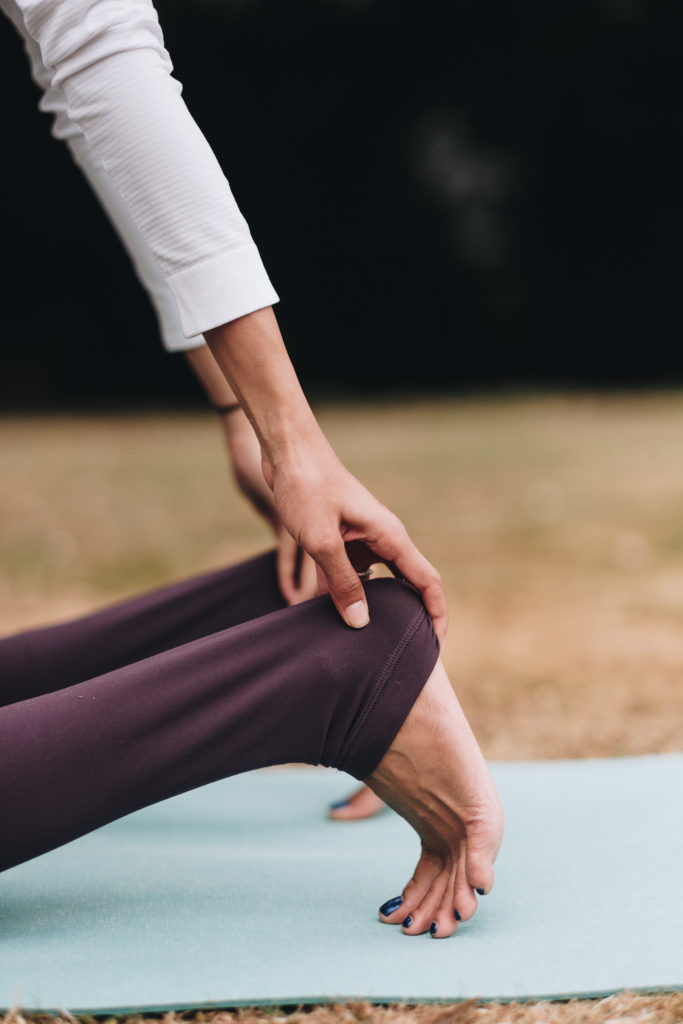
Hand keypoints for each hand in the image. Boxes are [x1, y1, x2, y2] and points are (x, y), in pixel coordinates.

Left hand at [204, 307, 447, 640]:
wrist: (286, 450)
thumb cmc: (306, 487)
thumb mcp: (322, 540)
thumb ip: (342, 582)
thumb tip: (361, 623)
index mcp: (389, 536)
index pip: (427, 581)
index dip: (437, 614)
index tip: (435, 646)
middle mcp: (381, 537)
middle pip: (405, 584)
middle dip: (405, 616)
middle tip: (397, 651)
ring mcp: (361, 535)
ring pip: (372, 579)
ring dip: (367, 604)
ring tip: (359, 639)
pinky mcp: (340, 533)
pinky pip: (348, 569)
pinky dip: (340, 589)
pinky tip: (320, 609)